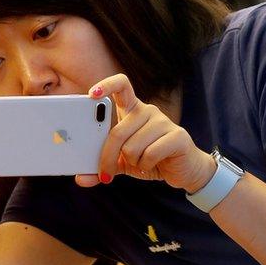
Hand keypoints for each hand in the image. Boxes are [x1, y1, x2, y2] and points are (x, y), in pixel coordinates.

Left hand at [74, 74, 215, 192]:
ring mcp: (163, 121)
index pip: (121, 85)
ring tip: (142, 162)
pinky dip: (147, 165)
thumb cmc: (151, 160)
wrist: (184, 170)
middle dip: (107, 157)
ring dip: (133, 162)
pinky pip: (150, 154)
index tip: (91, 94)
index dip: (106, 85)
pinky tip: (153, 164)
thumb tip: (81, 179)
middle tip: (105, 175)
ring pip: (132, 147)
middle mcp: (147, 111)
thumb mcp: (123, 163)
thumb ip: (103, 166)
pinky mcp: (177, 136)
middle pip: (118, 131)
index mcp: (132, 110)